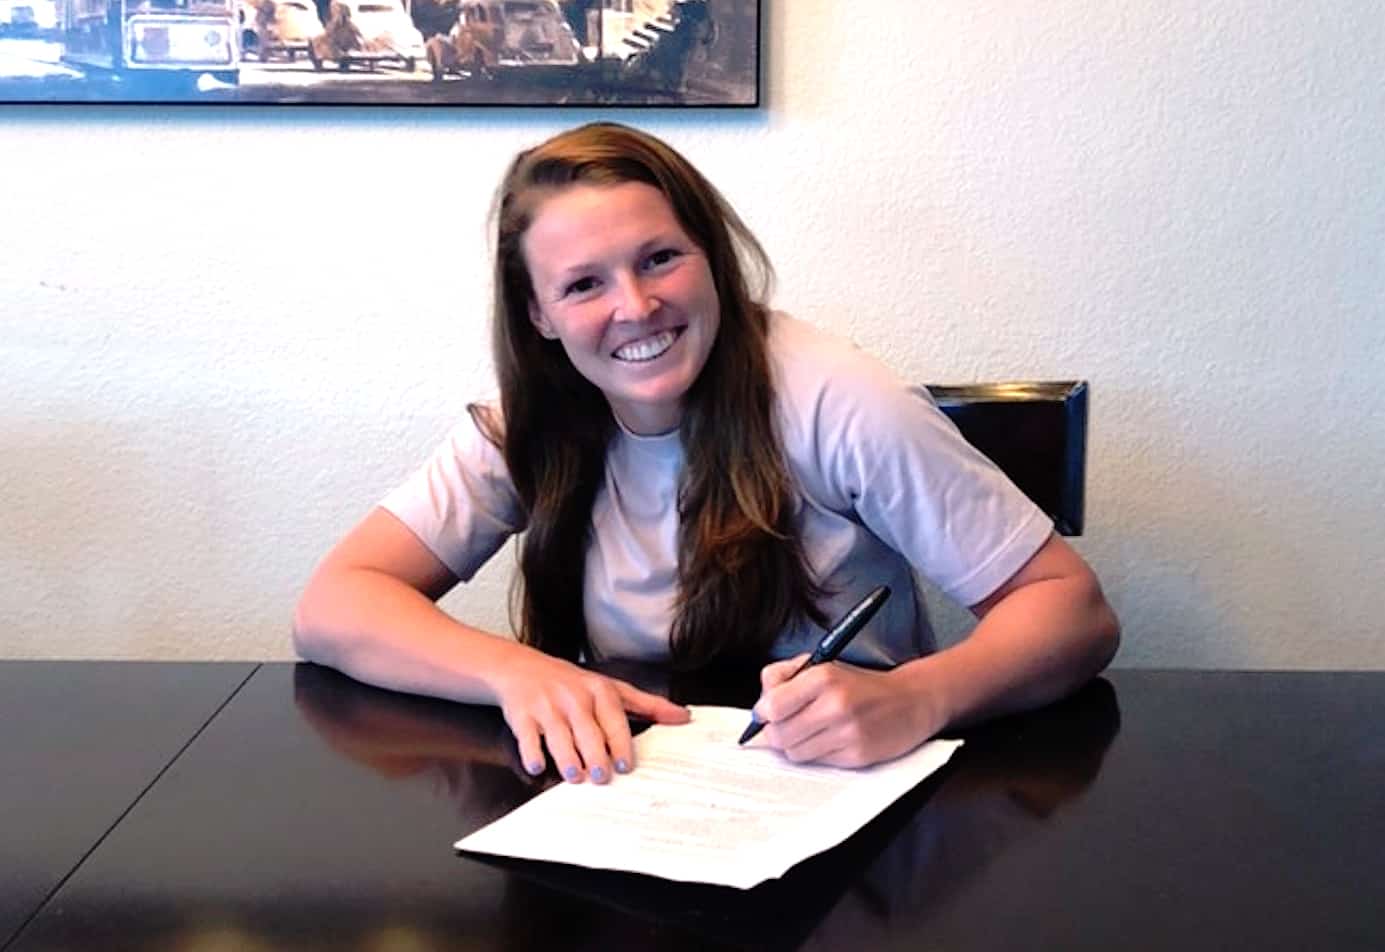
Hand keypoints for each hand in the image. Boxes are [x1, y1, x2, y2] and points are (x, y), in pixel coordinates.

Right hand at [491, 647, 688, 783]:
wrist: (521, 667)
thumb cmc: (572, 684)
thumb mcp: (610, 688)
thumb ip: (647, 704)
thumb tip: (683, 716)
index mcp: (598, 690)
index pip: (613, 718)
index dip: (620, 742)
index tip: (626, 764)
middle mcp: (573, 697)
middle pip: (587, 730)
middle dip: (595, 754)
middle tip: (602, 776)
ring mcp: (546, 705)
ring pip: (558, 735)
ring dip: (567, 758)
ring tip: (575, 776)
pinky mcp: (521, 715)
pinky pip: (527, 736)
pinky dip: (532, 752)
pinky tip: (537, 766)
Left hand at [753, 655, 943, 767]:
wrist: (911, 700)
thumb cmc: (860, 683)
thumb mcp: (822, 664)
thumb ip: (784, 677)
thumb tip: (759, 708)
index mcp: (824, 677)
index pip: (772, 706)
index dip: (763, 713)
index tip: (767, 712)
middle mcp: (836, 705)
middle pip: (779, 735)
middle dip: (776, 732)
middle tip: (786, 725)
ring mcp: (848, 733)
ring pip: (795, 753)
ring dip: (796, 745)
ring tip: (811, 731)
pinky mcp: (857, 756)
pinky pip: (818, 763)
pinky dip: (817, 754)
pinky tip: (831, 739)